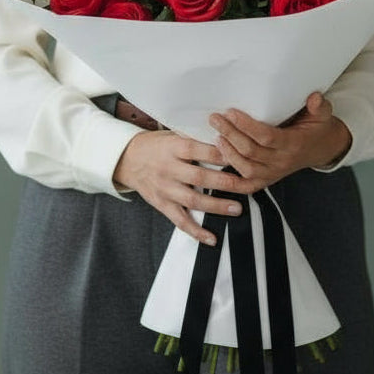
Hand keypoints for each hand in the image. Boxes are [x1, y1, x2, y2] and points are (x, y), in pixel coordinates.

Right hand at [112, 130, 246, 245]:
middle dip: (224, 182)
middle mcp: (168, 168)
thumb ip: (194, 139)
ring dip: (216, 206)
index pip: (199, 150)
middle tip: (246, 186)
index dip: (219, 154)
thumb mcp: (172, 134)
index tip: (240, 157)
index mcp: (173, 148)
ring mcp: (164, 188)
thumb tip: (225, 139)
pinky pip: (180, 220)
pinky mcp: (161, 204)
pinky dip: (196, 231)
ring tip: (236, 209)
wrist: (127, 158)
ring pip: (192, 200)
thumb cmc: (156, 145)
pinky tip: (211, 238)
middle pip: (199, 177)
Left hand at [208, 92, 351, 193]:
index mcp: (294, 143)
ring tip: (216, 136)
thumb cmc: (318, 128)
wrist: (324, 149)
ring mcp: (274, 173)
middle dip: (231, 135)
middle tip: (215, 119)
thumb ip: (320, 106)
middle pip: (251, 152)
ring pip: (247, 169)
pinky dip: (232, 181)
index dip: (247, 126)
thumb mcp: (323, 114)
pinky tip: (219, 166)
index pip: (266, 137)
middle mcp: (282, 161)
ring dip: (228, 154)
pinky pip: (248, 186)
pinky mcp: (268, 180)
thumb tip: (314, 98)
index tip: (231, 112)